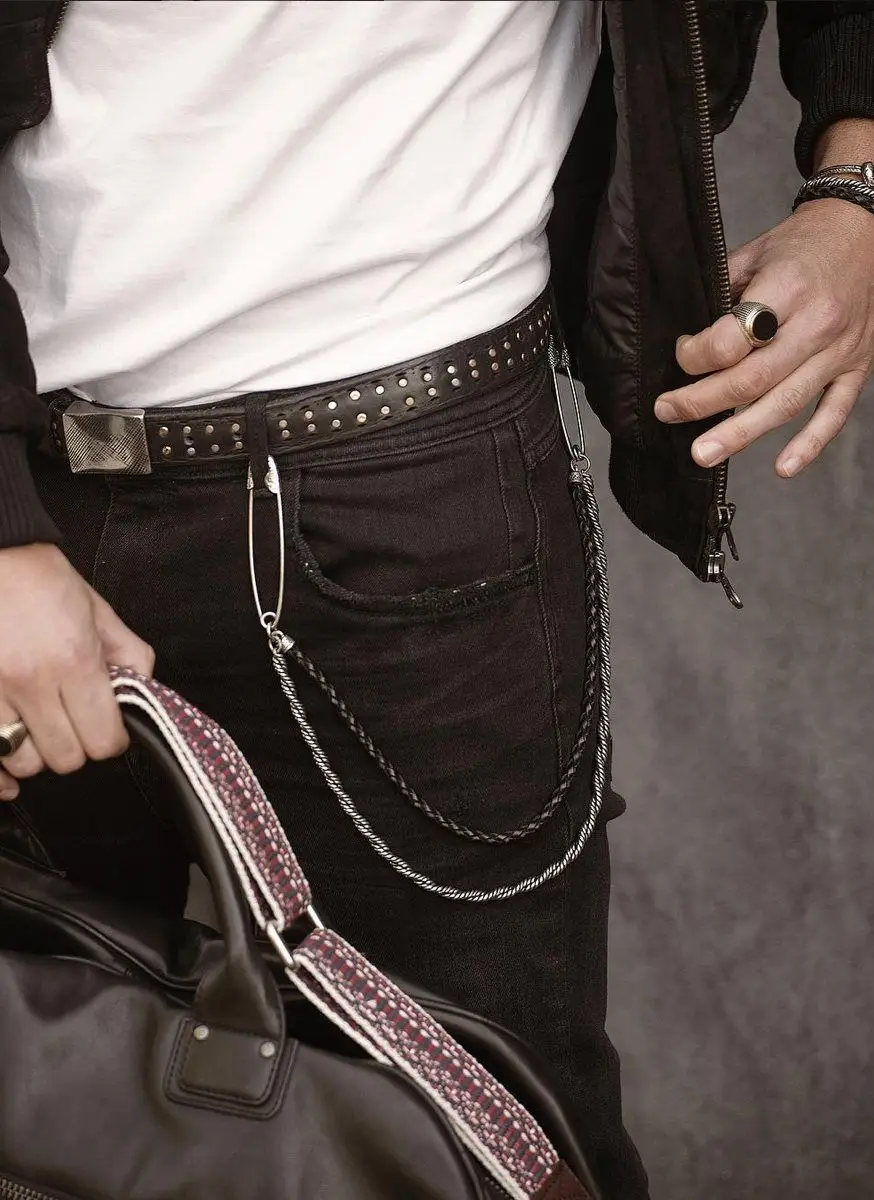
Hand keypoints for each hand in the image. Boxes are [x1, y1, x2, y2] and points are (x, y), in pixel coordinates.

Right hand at [0, 544, 154, 800]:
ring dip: (35, 750)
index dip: (110, 740)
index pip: (103, 740)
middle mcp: (32, 680)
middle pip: (65, 758)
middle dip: (76, 746)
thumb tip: (142, 690)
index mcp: (75, 659)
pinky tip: (8, 760)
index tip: (106, 729)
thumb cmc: (40, 577)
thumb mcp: (98, 610)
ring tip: (38, 726)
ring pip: (23, 761)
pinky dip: (0, 763)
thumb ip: (129, 654)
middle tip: (73, 723)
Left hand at [653, 198, 873, 476]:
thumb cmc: (803, 245)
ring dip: (741, 434)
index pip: (734, 339)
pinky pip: (834, 413)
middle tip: (668, 413)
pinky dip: (810, 444)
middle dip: (702, 402)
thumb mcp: (755, 253)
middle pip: (753, 379)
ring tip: (704, 454)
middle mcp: (817, 324)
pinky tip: (783, 468)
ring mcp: (840, 350)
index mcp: (788, 288)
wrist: (864, 231)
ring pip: (786, 403)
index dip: (697, 355)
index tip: (680, 355)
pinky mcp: (858, 367)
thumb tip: (687, 340)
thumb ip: (723, 294)